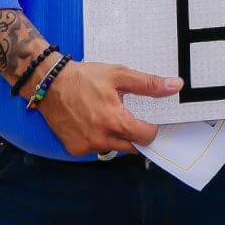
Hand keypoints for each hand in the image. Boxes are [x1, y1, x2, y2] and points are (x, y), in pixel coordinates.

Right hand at [36, 60, 181, 155]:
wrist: (49, 84)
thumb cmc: (84, 78)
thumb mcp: (119, 75)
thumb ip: (148, 84)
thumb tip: (175, 86)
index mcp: (114, 121)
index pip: (145, 136)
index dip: (152, 128)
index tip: (151, 120)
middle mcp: (100, 138)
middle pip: (131, 145)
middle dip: (134, 133)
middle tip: (130, 116)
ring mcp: (86, 146)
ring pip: (114, 148)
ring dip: (117, 136)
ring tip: (110, 116)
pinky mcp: (74, 149)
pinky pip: (96, 148)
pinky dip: (100, 138)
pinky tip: (95, 122)